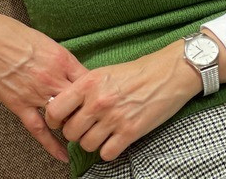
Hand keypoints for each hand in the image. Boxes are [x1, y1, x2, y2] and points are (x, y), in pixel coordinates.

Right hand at [0, 10, 88, 160]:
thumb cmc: (10, 33)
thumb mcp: (44, 41)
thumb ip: (59, 59)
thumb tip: (68, 71)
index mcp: (62, 58)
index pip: (90, 81)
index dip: (96, 92)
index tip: (98, 99)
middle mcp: (53, 77)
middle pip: (82, 102)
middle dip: (88, 111)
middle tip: (92, 119)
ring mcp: (36, 93)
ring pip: (64, 117)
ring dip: (72, 125)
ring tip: (80, 133)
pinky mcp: (18, 104)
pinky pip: (39, 130)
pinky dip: (52, 145)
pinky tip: (63, 155)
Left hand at [45, 41, 199, 162]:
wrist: (170, 72)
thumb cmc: (138, 71)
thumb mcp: (105, 72)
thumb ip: (84, 89)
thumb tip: (65, 108)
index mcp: (89, 83)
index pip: (55, 110)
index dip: (55, 119)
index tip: (62, 120)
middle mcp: (98, 101)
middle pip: (70, 132)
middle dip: (76, 132)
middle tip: (87, 126)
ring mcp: (114, 118)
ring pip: (86, 145)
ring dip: (93, 142)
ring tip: (103, 132)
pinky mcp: (130, 132)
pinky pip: (106, 153)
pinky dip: (109, 150)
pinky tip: (115, 139)